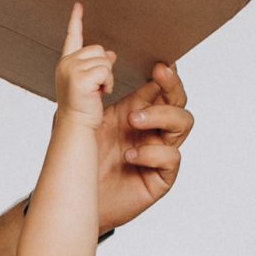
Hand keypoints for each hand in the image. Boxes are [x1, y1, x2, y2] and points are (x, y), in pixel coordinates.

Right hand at [54, 2, 117, 126]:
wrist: (76, 129)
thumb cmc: (83, 110)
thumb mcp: (91, 84)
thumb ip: (97, 66)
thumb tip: (110, 53)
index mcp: (66, 63)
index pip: (73, 37)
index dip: (76, 21)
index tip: (79, 5)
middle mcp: (66, 63)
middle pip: (98, 49)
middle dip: (105, 68)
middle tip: (98, 88)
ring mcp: (71, 69)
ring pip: (104, 60)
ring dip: (107, 77)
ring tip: (97, 92)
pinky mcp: (79, 77)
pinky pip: (106, 70)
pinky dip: (107, 83)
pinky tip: (99, 94)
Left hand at [92, 58, 194, 233]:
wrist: (72, 200)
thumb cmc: (77, 162)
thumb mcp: (78, 117)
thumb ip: (87, 86)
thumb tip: (101, 55)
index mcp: (135, 111)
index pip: (159, 85)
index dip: (165, 72)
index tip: (159, 60)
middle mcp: (151, 129)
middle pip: (178, 99)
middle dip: (172, 83)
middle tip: (158, 73)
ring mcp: (158, 151)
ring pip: (183, 123)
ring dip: (161, 115)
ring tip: (133, 120)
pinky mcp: (160, 177)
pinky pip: (172, 157)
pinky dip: (152, 152)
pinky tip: (129, 155)